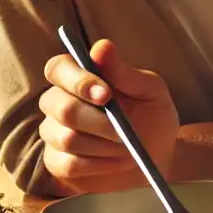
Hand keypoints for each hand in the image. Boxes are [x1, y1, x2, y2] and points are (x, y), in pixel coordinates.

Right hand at [39, 38, 179, 189]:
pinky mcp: (57, 163)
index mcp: (78, 77)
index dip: (77, 80)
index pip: (58, 69)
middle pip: (59, 106)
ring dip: (103, 145)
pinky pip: (68, 164)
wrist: (158, 158)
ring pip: (65, 137)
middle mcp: (58, 102)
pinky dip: (98, 164)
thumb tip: (101, 47)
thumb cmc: (152, 117)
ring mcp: (54, 133)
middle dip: (97, 121)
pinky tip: (116, 161)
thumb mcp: (150, 91)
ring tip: (127, 146)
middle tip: (124, 131)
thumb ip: (125, 72)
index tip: (106, 94)